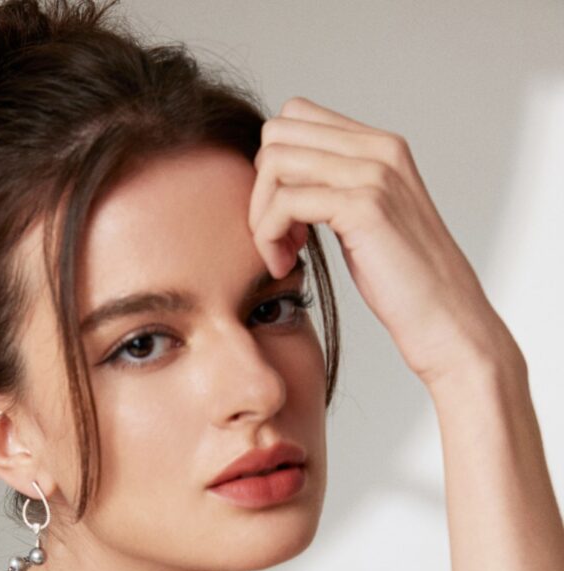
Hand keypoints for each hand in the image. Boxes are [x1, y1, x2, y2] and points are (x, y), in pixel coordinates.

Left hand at [248, 96, 515, 386]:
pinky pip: (286, 202)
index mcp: (380, 146)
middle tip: (277, 237)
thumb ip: (336, 187)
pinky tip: (285, 265)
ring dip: (261, 215)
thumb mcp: (367, 218)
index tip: (286, 216)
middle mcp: (378, 149)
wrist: (445, 318)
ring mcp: (373, 174)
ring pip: (274, 164)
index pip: (296, 116)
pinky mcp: (364, 207)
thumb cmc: (404, 281)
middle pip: (277, 134)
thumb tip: (282, 179)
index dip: (274, 167)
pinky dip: (269, 237)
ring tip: (281, 254)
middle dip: (260, 188)